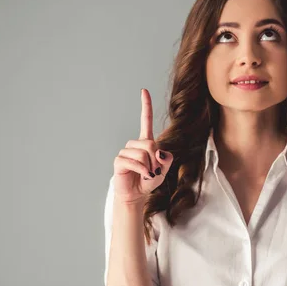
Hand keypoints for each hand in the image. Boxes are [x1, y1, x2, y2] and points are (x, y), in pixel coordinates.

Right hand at [112, 89, 172, 203]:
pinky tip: (143, 176)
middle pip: (150, 143)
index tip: (143, 91)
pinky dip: (142, 170)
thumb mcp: (164, 169)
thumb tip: (158, 152)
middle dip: (156, 160)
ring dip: (149, 167)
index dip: (145, 105)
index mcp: (145, 142)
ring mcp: (125, 151)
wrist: (137, 195)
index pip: (145, 120)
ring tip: (147, 174)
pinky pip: (135, 162)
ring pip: (143, 153)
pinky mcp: (119, 161)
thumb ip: (167, 159)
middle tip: (154, 170)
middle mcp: (134, 144)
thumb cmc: (149, 180)